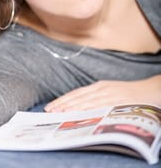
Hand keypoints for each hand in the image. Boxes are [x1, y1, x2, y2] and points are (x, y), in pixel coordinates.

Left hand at [45, 75, 160, 111]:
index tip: (51, 106)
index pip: (77, 93)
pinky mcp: (116, 100)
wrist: (150, 90)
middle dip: (62, 104)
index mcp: (99, 86)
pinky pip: (98, 106)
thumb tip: (83, 107)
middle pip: (78, 96)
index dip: (63, 99)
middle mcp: (101, 88)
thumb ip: (98, 97)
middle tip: (49, 111)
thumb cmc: (130, 93)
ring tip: (58, 113)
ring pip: (85, 101)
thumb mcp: (111, 92)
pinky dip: (87, 110)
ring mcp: (108, 94)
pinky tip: (78, 114)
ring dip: (71, 107)